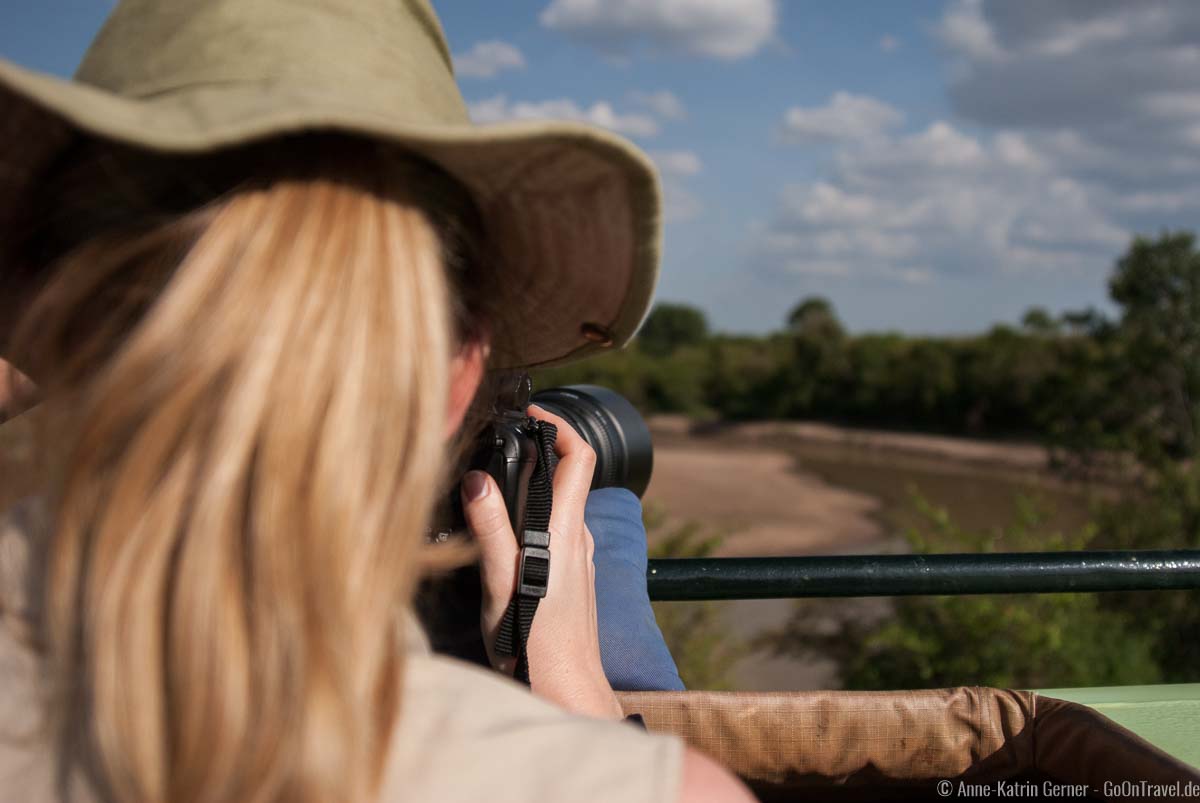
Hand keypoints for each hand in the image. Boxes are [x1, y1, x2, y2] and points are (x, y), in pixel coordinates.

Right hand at [462, 405, 622, 719]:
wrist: (565, 687)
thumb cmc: (535, 642)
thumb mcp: (499, 582)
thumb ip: (490, 528)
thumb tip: (477, 478)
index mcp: (566, 529)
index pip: (580, 457)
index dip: (560, 425)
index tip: (531, 412)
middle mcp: (579, 538)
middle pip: (568, 477)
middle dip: (538, 452)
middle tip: (500, 443)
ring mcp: (580, 558)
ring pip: (560, 507)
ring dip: (533, 489)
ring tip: (494, 487)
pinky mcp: (574, 577)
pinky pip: (557, 533)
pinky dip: (535, 520)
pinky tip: (506, 537)